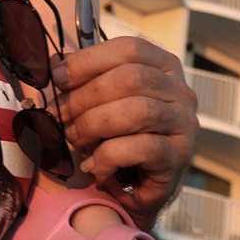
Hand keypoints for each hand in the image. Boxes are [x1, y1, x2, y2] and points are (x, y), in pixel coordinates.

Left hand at [50, 37, 195, 228]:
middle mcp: (181, 92)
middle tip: (61, 116)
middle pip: (130, 78)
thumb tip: (55, 66)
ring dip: (93, 125)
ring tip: (75, 139)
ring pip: (136, 111)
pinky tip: (94, 166)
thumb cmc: (119, 137)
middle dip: (85, 97)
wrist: (141, 189)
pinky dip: (108, 157)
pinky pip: (141, 148)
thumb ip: (87, 80)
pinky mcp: (179, 157)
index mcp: (163, 68)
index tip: (58, 78)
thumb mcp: (104, 102)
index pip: (130, 49)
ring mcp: (184, 124)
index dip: (88, 60)